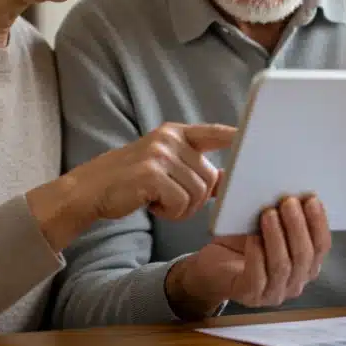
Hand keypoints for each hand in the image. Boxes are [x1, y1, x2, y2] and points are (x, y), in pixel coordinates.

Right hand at [29, 123, 234, 249]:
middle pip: (210, 177)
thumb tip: (225, 180)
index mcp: (175, 133)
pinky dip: (171, 212)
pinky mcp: (151, 174)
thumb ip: (190, 166)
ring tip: (158, 201)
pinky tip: (152, 206)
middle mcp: (169, 139)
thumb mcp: (161, 165)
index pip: (213, 132)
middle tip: (169, 199)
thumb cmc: (130, 182)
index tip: (255, 138)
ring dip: (182, 208)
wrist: (90, 190)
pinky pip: (182, 203)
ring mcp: (159, 155)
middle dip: (195, 198)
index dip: (236, 137)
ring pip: (197, 193)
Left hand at [166, 196, 330, 318]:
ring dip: (277, 237)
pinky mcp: (250, 295)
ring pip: (282, 265)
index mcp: (306, 264)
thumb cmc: (242, 243)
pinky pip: (257, 277)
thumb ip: (281, 212)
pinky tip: (252, 238)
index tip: (311, 198)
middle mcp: (295, 282)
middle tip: (288, 202)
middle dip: (298, 226)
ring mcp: (274, 293)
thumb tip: (288, 184)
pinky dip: (256, 255)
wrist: (213, 265)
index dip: (319, 222)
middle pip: (304, 256)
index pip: (321, 246)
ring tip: (268, 214)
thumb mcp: (266, 225)